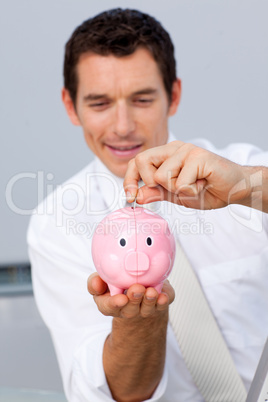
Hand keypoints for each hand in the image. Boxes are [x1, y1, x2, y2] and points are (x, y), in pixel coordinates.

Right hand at [87, 272, 174, 318]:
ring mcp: (145, 309)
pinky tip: (163, 296)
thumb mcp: (102, 282)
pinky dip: (163, 301)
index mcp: (111, 304)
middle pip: (130, 309)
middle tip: (137, 289)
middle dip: (134, 300)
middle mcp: (128, 310)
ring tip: (151, 291)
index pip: (108, 307)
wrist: (139, 290)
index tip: (120, 298)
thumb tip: (96, 281)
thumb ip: (95, 282)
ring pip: (147, 308)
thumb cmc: (117, 284)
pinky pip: (162, 306)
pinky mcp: (159, 305)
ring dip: (149, 301)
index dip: (114, 304)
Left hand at [123, 140, 259, 209]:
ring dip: (176, 191)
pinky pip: (180, 182)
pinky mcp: (198, 156)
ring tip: (194, 186)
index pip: (137, 162)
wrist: (236, 189)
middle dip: (149, 183)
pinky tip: (203, 185)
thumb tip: (137, 195)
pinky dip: (191, 192)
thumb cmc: (208, 190)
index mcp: (166, 156)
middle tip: (170, 190)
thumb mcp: (176, 196)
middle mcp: (174, 148)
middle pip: (142, 160)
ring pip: (160, 176)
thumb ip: (157, 193)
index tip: (130, 196)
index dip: (129, 179)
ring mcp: (186, 150)